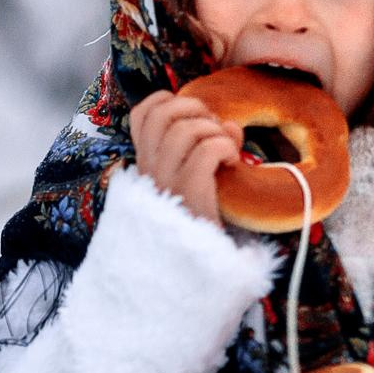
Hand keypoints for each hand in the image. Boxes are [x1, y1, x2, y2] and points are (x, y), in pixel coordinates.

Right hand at [127, 91, 242, 224]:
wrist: (201, 270)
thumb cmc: (203, 222)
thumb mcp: (198, 180)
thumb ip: (207, 145)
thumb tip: (229, 123)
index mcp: (146, 165)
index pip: (141, 113)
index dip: (170, 102)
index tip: (195, 119)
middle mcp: (149, 172)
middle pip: (164, 112)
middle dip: (197, 110)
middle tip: (214, 132)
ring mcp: (166, 184)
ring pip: (186, 129)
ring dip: (215, 131)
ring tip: (227, 152)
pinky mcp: (189, 197)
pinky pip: (207, 150)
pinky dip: (225, 147)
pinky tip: (232, 164)